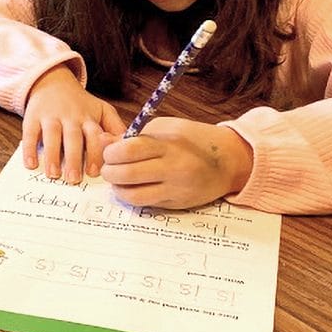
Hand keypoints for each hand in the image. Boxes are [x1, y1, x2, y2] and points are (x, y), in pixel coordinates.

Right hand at [22, 65, 124, 182]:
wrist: (52, 82)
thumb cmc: (80, 103)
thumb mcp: (101, 110)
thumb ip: (115, 128)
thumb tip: (129, 149)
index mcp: (89, 118)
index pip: (94, 135)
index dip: (95, 153)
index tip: (95, 173)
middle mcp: (70, 117)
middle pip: (73, 137)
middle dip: (74, 158)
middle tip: (74, 179)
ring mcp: (50, 116)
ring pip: (52, 135)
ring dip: (53, 155)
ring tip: (53, 174)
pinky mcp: (33, 117)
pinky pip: (30, 133)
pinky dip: (29, 149)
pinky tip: (31, 164)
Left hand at [100, 117, 252, 208]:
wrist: (228, 160)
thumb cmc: (193, 139)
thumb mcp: (165, 128)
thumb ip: (135, 136)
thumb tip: (104, 142)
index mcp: (169, 144)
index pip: (129, 150)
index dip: (111, 152)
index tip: (109, 152)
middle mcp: (173, 168)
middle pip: (127, 175)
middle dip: (109, 172)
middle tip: (107, 168)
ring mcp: (176, 188)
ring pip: (134, 195)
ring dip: (118, 188)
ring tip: (117, 179)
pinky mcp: (177, 203)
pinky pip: (146, 203)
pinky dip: (132, 196)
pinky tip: (131, 187)